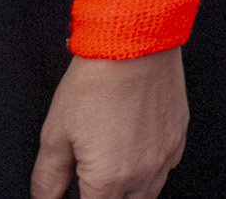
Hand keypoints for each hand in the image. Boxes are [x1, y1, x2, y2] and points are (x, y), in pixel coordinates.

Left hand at [32, 51, 186, 198]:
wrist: (135, 43)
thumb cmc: (97, 80)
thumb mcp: (54, 135)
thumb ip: (48, 179)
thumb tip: (46, 198)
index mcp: (110, 178)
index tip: (76, 189)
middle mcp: (144, 171)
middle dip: (105, 198)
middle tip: (90, 180)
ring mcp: (166, 154)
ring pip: (149, 194)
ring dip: (128, 191)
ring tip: (110, 171)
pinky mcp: (180, 135)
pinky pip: (167, 168)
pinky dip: (149, 171)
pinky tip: (133, 153)